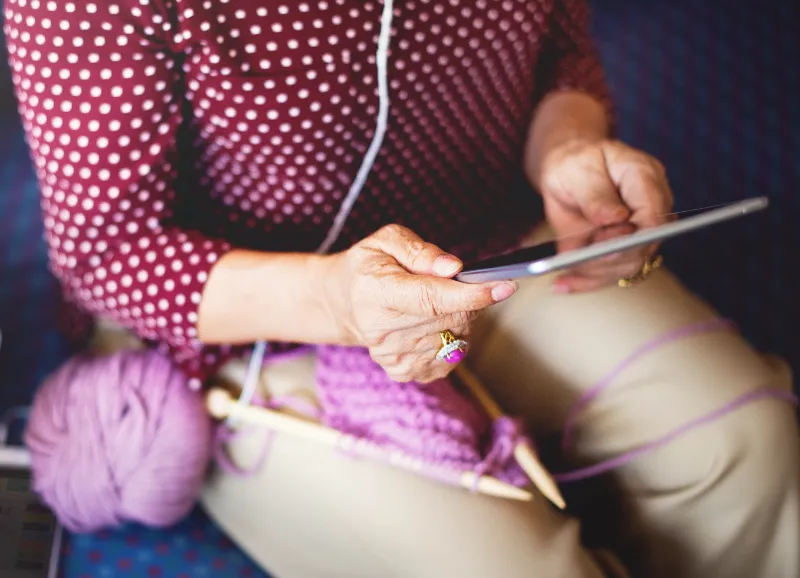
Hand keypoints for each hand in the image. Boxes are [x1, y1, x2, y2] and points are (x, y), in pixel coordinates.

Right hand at [323, 224, 517, 382]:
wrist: (343, 304)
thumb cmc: (368, 267)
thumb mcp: (386, 241)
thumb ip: (420, 251)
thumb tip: (454, 268)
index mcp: (376, 293)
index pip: (432, 298)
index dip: (472, 294)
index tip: (504, 285)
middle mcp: (383, 330)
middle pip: (451, 317)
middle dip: (468, 298)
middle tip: (457, 282)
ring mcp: (394, 356)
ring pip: (456, 338)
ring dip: (460, 318)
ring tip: (436, 302)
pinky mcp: (404, 372)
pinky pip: (450, 358)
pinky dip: (451, 337)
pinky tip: (432, 324)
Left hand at [537, 138, 673, 292]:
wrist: (570, 168)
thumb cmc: (575, 162)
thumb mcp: (577, 169)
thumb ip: (595, 194)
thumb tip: (615, 219)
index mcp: (644, 177)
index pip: (653, 214)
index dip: (632, 237)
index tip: (603, 247)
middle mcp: (651, 207)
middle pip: (642, 246)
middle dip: (607, 261)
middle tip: (571, 264)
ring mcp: (640, 230)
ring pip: (626, 265)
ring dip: (593, 275)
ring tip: (561, 278)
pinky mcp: (624, 249)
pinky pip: (610, 272)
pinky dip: (585, 281)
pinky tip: (563, 284)